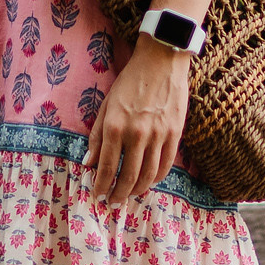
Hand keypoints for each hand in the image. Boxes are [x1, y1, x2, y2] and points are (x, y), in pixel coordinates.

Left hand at [84, 38, 190, 199]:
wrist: (161, 61)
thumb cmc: (130, 81)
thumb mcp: (106, 105)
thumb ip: (97, 136)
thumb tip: (89, 163)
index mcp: (115, 126)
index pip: (107, 167)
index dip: (101, 186)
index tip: (98, 196)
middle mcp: (136, 134)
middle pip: (128, 176)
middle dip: (119, 194)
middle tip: (113, 203)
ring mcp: (158, 135)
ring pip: (149, 175)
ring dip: (137, 190)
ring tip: (130, 195)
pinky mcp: (175, 133)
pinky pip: (167, 164)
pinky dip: (157, 178)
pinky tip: (149, 182)